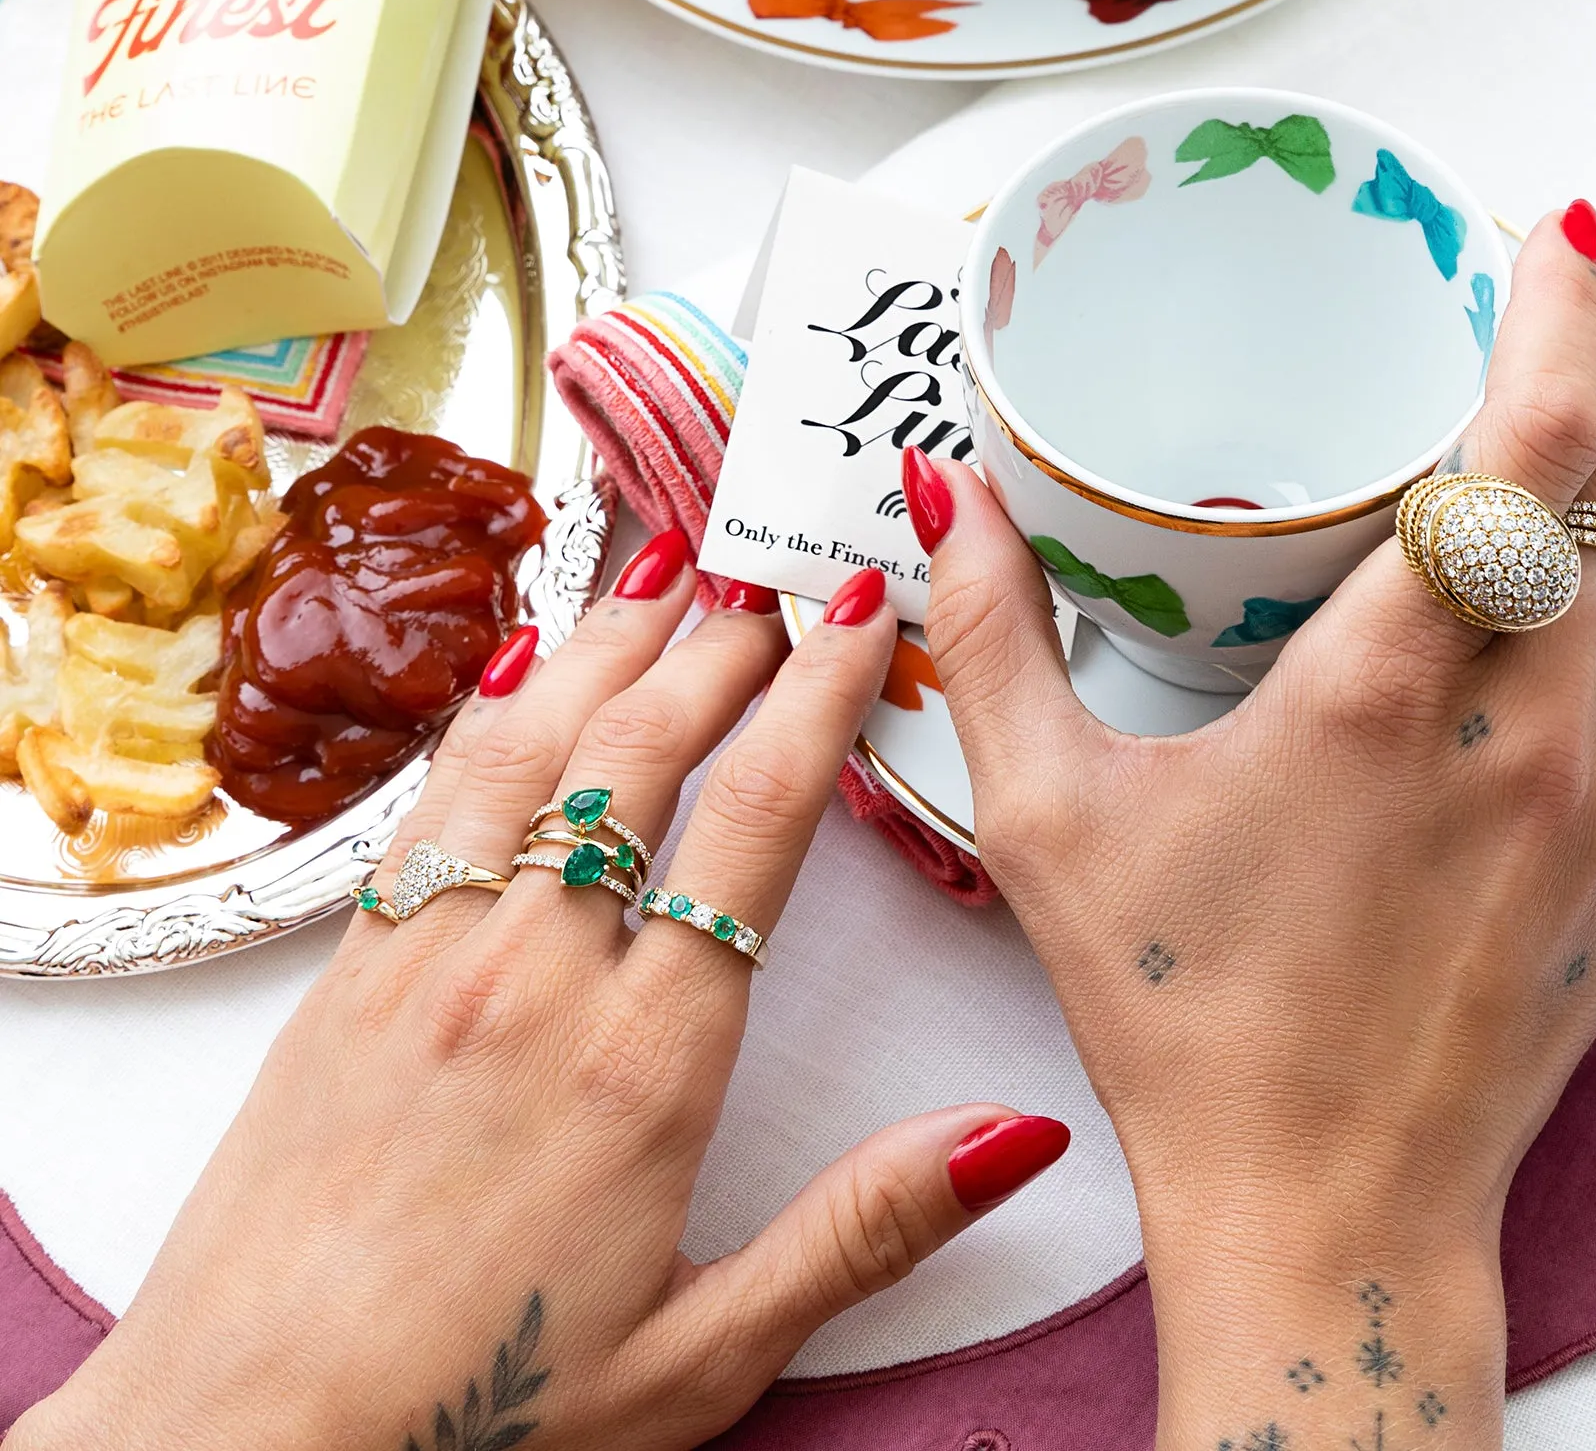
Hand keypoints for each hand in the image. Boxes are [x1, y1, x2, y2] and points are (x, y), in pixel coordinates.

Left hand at [11, 550, 1067, 1450]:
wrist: (247, 1446)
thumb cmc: (478, 1419)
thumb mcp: (709, 1355)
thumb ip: (867, 1229)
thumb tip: (1013, 1135)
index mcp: (645, 1061)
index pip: (756, 822)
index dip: (818, 698)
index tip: (859, 617)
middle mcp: (534, 977)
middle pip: (646, 750)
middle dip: (725, 644)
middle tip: (776, 574)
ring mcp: (428, 958)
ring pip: (536, 746)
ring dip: (610, 643)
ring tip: (667, 567)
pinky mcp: (349, 971)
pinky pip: (433, 799)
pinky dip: (492, 710)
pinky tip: (524, 663)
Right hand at [908, 209, 1595, 1448]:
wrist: (1318, 1206)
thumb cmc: (1181, 1017)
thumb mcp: (1047, 818)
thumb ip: (996, 637)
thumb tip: (942, 496)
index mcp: (1380, 687)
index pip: (1527, 445)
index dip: (1558, 314)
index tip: (1546, 241)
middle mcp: (1526, 728)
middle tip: (1537, 356)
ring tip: (1589, 464)